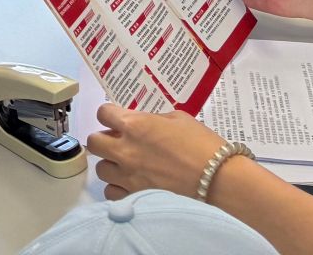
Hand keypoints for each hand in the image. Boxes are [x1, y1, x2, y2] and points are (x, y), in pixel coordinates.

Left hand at [88, 104, 225, 200]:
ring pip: (101, 169)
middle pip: (94, 142)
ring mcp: (128, 177)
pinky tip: (132, 184)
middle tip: (119, 142)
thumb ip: (153, 120)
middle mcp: (126, 150)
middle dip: (104, 139)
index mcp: (135, 125)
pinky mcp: (134, 198)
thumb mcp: (178, 119)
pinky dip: (119, 188)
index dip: (110, 115)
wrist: (218, 180)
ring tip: (128, 165)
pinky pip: (112, 192)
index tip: (118, 119)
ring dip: (112, 164)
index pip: (103, 113)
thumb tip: (143, 124)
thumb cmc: (203, 146)